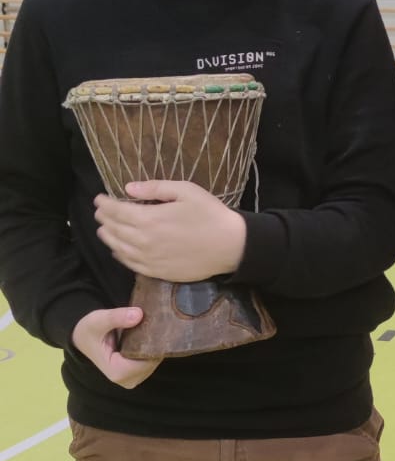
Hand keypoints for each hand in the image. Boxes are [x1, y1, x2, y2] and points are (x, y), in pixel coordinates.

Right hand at [71, 305, 161, 387]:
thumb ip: (116, 317)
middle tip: (154, 323)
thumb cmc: (89, 330)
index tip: (155, 325)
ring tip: (149, 328)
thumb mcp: (98, 320)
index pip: (147, 360)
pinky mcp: (137, 374)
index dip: (154, 344)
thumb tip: (139, 314)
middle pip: (153, 362)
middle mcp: (127, 380)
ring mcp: (133, 379)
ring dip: (154, 345)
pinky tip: (147, 336)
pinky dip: (151, 348)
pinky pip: (152, 361)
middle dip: (155, 343)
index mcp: (118, 372)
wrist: (84, 338)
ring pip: (154, 361)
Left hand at [94, 181, 246, 281]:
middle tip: (99, 212)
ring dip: (108, 237)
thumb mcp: (185, 191)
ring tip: (103, 229)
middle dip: (103, 219)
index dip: (104, 204)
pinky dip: (120, 256)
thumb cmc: (210, 214)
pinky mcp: (157, 272)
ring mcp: (149, 259)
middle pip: (114, 229)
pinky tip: (118, 250)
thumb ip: (154, 188)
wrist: (230, 246)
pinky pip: (131, 264)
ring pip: (119, 248)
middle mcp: (144, 241)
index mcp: (149, 218)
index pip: (116, 211)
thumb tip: (128, 189)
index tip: (98, 198)